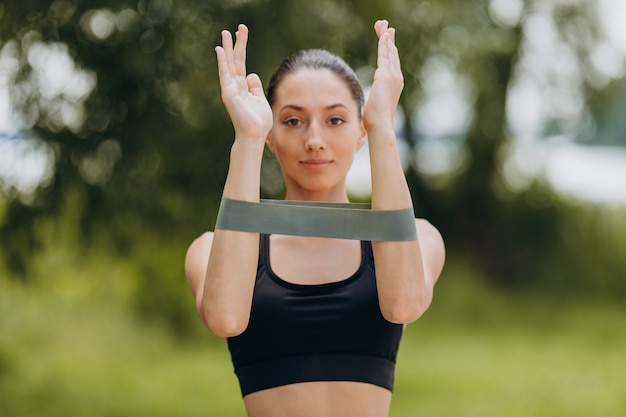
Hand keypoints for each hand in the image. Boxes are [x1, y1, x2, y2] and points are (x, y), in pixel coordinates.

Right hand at [215, 24, 272, 142]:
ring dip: (227, 48)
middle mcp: (235, 86)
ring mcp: (231, 89)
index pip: (242, 63)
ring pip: (229, 64)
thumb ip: (255, 86)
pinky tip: (220, 50)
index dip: (242, 47)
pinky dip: (222, 61)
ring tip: (226, 32)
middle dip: (236, 43)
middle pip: (235, 60)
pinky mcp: (229, 93)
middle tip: (237, 28)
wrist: (254, 135)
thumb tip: (250, 74)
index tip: (243, 32)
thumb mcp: (260, 99)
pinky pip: (225, 74)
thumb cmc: (258, 121)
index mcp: (243, 87)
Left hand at [362, 20, 403, 133]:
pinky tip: (382, 35)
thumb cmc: (376, 120)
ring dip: (385, 37)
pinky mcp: (385, 76)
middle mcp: (396, 77)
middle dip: (388, 38)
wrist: (381, 125)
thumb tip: (371, 106)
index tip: (386, 38)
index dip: (389, 49)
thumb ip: (375, 99)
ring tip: (382, 24)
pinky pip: (384, 56)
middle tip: (386, 25)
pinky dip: (383, 44)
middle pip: (392, 53)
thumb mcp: (375, 105)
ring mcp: (392, 76)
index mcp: (394, 84)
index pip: (391, 62)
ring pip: (389, 51)